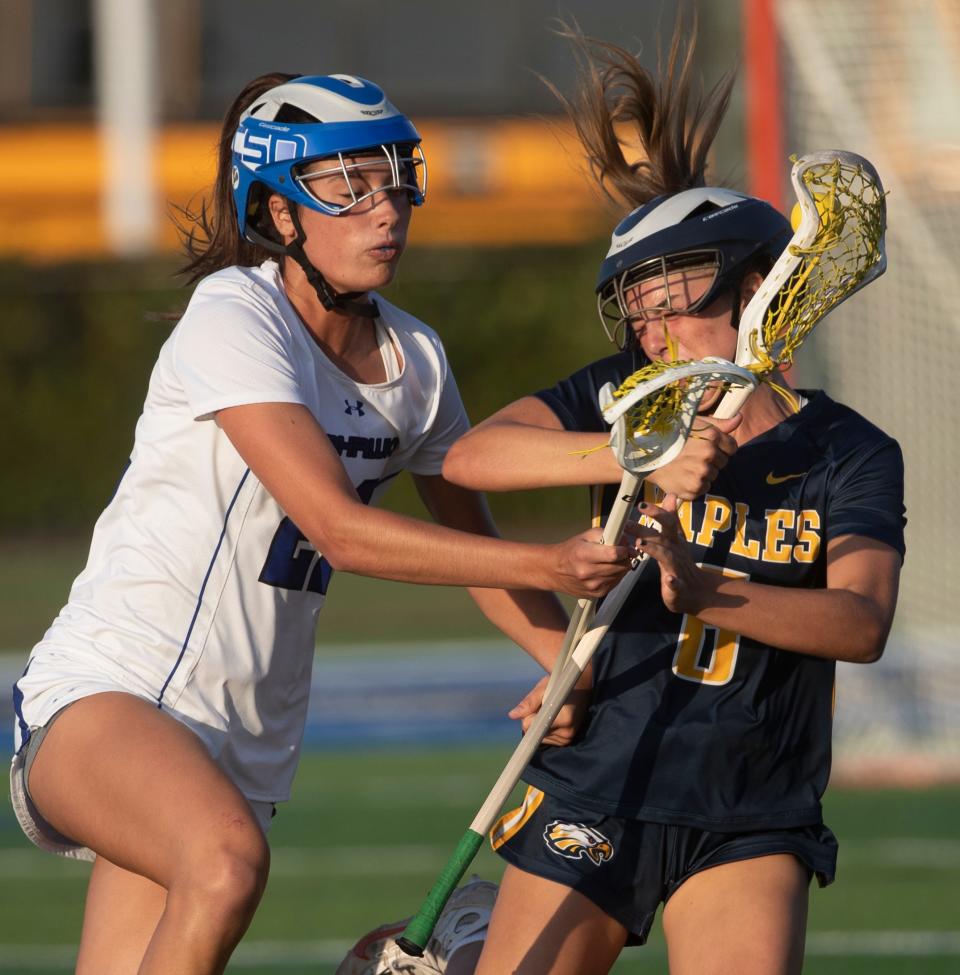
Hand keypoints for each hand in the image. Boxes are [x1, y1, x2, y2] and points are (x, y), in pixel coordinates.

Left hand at [509, 670, 591, 745]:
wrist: (581, 687)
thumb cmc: (560, 684)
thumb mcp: (543, 689)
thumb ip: (529, 703)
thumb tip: (512, 715)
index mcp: (564, 718)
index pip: (532, 726)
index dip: (528, 716)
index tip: (530, 710)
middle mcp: (567, 732)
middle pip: (534, 732)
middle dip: (534, 719)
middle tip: (544, 705)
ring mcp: (568, 738)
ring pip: (539, 737)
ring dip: (539, 725)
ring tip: (551, 710)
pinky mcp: (567, 741)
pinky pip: (546, 738)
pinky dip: (545, 729)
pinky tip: (554, 718)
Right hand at [549, 528, 636, 598]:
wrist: (553, 571)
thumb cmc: (569, 552)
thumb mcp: (584, 536)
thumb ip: (605, 534)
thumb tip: (624, 539)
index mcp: (584, 554)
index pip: (614, 554)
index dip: (623, 549)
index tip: (624, 546)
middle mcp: (588, 572)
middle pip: (621, 565)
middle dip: (624, 557)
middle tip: (618, 552)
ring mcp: (593, 585)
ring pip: (621, 575)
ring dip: (620, 567)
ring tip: (608, 561)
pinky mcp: (597, 594)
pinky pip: (616, 583)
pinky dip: (614, 576)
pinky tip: (604, 570)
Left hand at [633, 494, 713, 613]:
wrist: (697, 591)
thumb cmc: (681, 563)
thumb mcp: (676, 539)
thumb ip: (671, 519)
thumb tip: (671, 495)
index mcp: (674, 541)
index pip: (666, 522)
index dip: (656, 512)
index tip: (640, 504)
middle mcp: (676, 552)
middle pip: (662, 537)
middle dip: (645, 528)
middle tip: (627, 523)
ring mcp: (677, 569)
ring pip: (667, 557)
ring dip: (655, 549)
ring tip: (640, 543)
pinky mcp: (678, 587)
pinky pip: (676, 584)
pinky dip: (673, 582)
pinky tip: (669, 579)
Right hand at [644, 415, 740, 499]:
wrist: (643, 455)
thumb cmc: (668, 436)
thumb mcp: (693, 423)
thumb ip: (719, 423)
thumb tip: (739, 418)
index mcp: (711, 437)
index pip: (732, 447)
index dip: (721, 448)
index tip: (707, 447)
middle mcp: (709, 455)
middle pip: (723, 463)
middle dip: (712, 461)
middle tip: (692, 457)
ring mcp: (701, 473)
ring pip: (712, 476)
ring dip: (703, 473)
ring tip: (684, 466)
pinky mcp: (693, 489)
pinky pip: (703, 488)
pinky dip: (694, 485)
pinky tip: (682, 477)